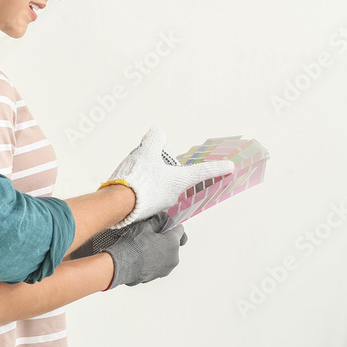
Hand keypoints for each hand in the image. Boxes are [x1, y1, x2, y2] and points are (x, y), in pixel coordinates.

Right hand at [72, 213, 188, 288]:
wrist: (121, 265)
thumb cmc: (134, 246)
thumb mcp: (146, 227)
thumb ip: (158, 220)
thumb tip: (163, 217)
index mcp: (173, 243)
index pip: (180, 230)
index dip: (172, 225)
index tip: (165, 224)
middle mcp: (174, 257)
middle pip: (174, 243)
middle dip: (166, 239)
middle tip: (152, 235)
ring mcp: (166, 268)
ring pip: (167, 255)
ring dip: (160, 250)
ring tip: (145, 247)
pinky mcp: (158, 276)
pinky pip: (160, 264)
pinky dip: (154, 260)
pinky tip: (142, 257)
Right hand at [104, 128, 232, 227]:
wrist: (116, 203)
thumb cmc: (136, 179)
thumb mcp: (146, 151)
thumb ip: (155, 140)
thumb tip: (157, 134)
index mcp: (180, 181)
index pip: (203, 172)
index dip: (217, 167)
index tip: (230, 167)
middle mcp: (173, 195)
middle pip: (174, 179)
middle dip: (165, 171)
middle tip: (150, 164)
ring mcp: (159, 205)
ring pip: (158, 187)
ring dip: (150, 180)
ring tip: (134, 172)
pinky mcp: (145, 211)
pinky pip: (146, 196)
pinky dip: (140, 189)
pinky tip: (129, 183)